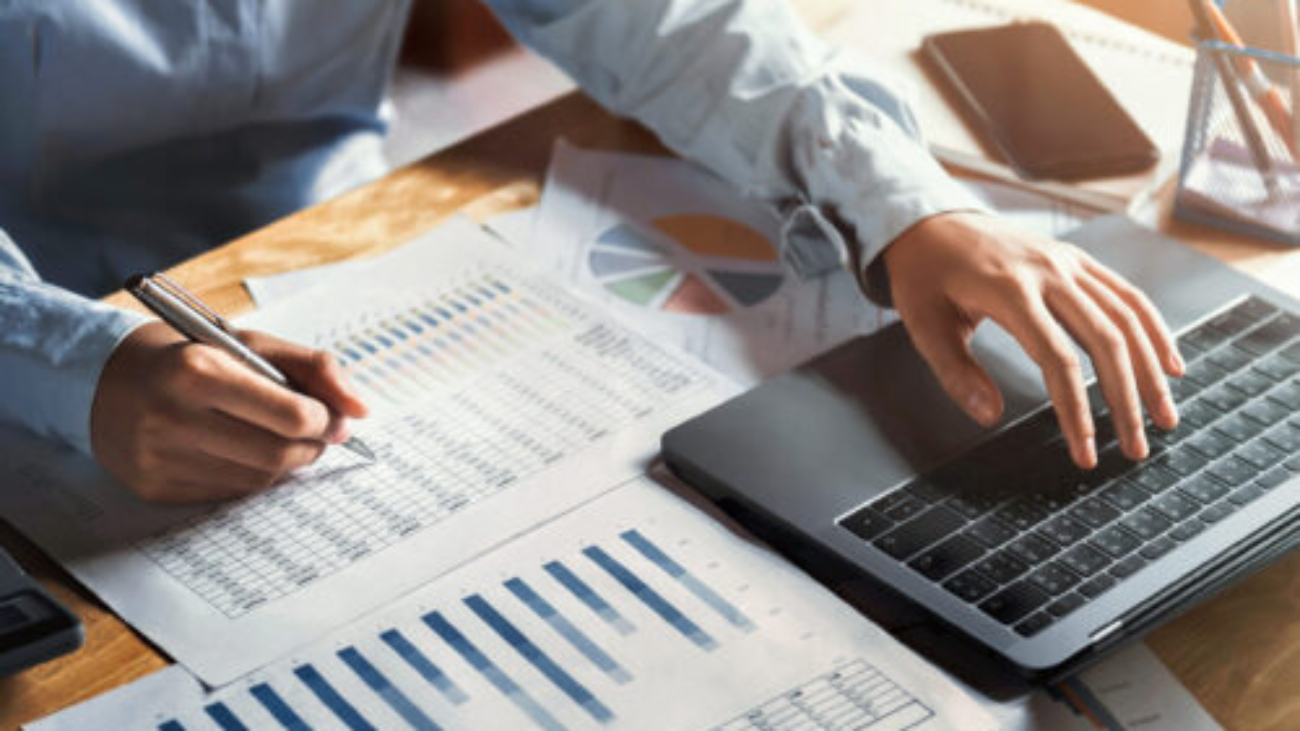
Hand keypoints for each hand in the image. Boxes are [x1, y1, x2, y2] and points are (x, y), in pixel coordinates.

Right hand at [90, 322, 368, 502]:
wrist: (106, 381)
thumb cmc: (194, 357)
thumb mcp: (252, 345)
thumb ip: (315, 369)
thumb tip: (362, 410)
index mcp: (199, 370)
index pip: (293, 416)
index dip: (327, 421)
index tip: (334, 417)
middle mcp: (172, 417)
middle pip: (279, 454)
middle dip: (312, 446)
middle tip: (320, 433)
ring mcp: (159, 458)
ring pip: (258, 479)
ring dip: (286, 462)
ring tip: (282, 438)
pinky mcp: (154, 488)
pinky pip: (229, 493)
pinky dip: (252, 475)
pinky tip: (243, 452)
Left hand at [883, 212, 1183, 468]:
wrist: (929, 223)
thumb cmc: (924, 277)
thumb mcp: (922, 325)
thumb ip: (955, 373)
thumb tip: (989, 417)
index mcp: (1009, 290)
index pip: (1058, 360)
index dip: (1075, 411)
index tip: (1085, 452)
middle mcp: (1048, 271)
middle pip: (1105, 340)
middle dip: (1127, 400)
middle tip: (1136, 448)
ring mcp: (1068, 261)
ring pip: (1126, 317)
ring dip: (1152, 370)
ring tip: (1165, 417)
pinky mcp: (1077, 259)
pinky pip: (1126, 293)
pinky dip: (1154, 329)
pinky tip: (1170, 363)